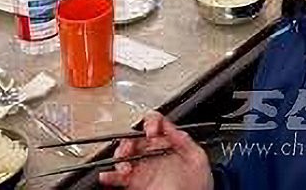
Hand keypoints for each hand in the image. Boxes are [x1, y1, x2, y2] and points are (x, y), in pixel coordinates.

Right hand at [97, 113, 211, 189]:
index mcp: (169, 145)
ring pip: (125, 156)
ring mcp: (144, 170)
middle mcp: (154, 155)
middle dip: (130, 140)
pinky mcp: (137, 184)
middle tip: (131, 147)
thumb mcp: (197, 158)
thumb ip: (184, 140)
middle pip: (135, 139)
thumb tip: (171, 127)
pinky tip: (107, 175)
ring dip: (120, 155)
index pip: (156, 125)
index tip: (151, 131)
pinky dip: (111, 176)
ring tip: (124, 163)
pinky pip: (119, 178)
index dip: (151, 122)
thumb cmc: (198, 185)